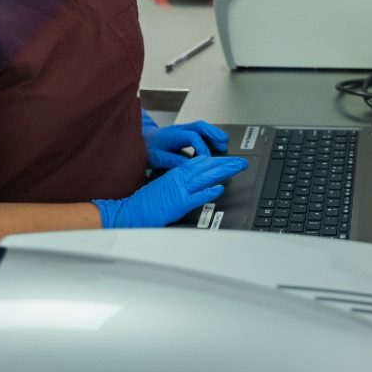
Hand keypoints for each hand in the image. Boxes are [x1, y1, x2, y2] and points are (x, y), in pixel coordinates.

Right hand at [94, 155, 247, 227]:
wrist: (130, 211)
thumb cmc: (146, 202)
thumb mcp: (164, 185)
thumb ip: (179, 181)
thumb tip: (195, 182)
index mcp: (176, 174)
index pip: (201, 163)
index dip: (217, 162)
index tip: (230, 160)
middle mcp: (179, 178)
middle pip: (207, 167)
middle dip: (226, 164)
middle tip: (241, 162)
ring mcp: (179, 190)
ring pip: (205, 177)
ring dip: (222, 172)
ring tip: (236, 168)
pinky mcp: (178, 203)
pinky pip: (196, 196)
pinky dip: (208, 192)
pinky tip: (219, 188)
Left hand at [141, 110, 229, 169]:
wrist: (141, 140)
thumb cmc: (147, 148)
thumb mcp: (158, 158)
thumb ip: (173, 161)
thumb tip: (189, 165)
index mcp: (173, 135)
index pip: (192, 137)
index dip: (202, 147)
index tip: (206, 158)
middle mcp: (179, 129)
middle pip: (200, 126)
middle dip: (214, 134)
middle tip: (224, 143)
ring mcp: (182, 129)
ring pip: (201, 127)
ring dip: (213, 134)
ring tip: (224, 143)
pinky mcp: (183, 133)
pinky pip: (199, 131)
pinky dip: (208, 136)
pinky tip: (214, 143)